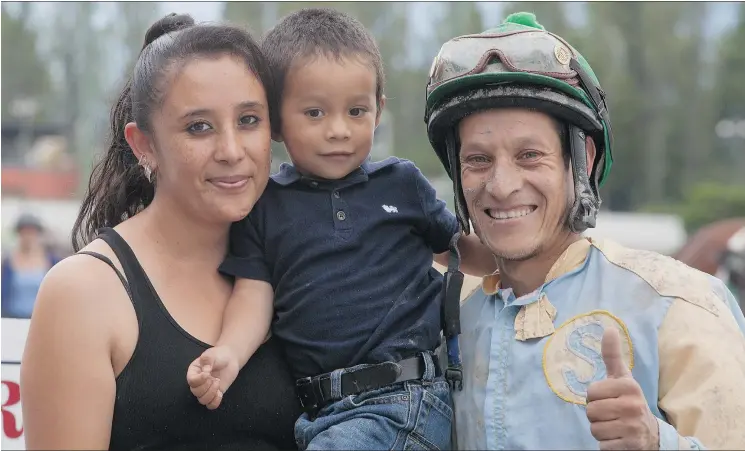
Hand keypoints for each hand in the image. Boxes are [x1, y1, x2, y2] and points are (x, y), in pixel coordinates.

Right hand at [186, 345, 239, 409]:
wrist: (230, 359)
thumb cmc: (218, 355)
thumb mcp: (212, 354)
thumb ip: (207, 360)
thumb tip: (206, 370)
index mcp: (194, 372)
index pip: (191, 381)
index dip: (199, 380)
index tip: (207, 374)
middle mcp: (198, 383)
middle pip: (196, 392)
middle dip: (207, 386)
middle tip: (214, 378)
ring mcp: (206, 389)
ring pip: (202, 400)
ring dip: (211, 393)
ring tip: (218, 382)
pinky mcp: (215, 394)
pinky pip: (211, 405)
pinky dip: (215, 401)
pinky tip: (220, 393)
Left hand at [586, 328, 658, 449]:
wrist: (651, 435)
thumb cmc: (630, 402)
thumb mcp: (623, 378)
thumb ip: (612, 356)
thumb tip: (609, 328)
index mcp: (629, 387)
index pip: (591, 392)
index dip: (595, 398)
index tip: (609, 399)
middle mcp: (633, 406)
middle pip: (590, 411)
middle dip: (597, 415)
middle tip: (612, 414)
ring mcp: (632, 428)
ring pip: (594, 428)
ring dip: (601, 429)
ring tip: (615, 426)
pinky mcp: (630, 446)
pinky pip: (602, 445)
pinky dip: (607, 444)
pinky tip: (619, 438)